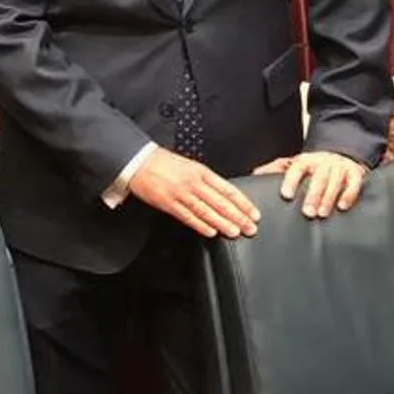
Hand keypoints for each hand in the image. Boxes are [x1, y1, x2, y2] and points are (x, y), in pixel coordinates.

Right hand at [128, 148, 259, 238]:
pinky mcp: (168, 203)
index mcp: (202, 172)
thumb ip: (207, 180)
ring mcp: (181, 193)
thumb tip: (225, 195)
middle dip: (238, 216)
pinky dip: (200, 225)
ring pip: (206, 211)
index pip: (228, 189)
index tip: (254, 213)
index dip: (243, 203)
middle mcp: (194, 183)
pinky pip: (188, 216)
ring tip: (234, 232)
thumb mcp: (191, 166)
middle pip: (220, 202)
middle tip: (250, 227)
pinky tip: (210, 232)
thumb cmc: (164, 163)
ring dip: (222, 223)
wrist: (139, 161)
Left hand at [252, 151, 367, 218]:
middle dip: (312, 195)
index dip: (291, 180)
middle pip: (318, 177)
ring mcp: (340, 167)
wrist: (341, 153)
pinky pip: (354, 184)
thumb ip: (275, 170)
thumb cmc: (314, 166)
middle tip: (307, 212)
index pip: (297, 167)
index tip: (286, 195)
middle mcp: (324, 162)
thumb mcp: (294, 164)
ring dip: (328, 198)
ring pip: (335, 182)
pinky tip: (342, 206)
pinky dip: (349, 195)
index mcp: (306, 160)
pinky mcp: (355, 173)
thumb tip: (255, 175)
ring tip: (322, 213)